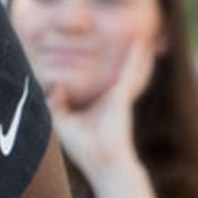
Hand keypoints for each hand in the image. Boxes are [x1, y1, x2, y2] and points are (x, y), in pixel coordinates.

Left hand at [49, 44, 150, 184]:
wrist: (101, 160)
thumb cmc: (83, 146)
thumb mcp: (62, 121)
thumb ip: (57, 102)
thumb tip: (56, 85)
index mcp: (100, 102)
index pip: (102, 80)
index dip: (103, 67)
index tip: (98, 52)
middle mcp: (113, 96)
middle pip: (122, 70)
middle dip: (128, 56)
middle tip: (134, 38)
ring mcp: (120, 94)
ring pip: (131, 68)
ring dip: (137, 53)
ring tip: (142, 36)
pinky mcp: (122, 95)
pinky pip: (131, 71)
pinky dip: (136, 57)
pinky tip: (140, 44)